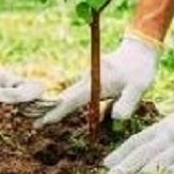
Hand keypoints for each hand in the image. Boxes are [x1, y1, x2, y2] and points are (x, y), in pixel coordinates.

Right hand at [35, 31, 160, 126]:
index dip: (56, 112)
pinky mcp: (93, 82)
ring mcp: (89, 80)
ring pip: (70, 96)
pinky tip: (59, 112)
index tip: (40, 121)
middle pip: (65, 97)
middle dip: (49, 110)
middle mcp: (88, 80)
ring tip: (40, 120)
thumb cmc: (140, 69)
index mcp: (96, 82)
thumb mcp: (139, 87)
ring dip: (57, 107)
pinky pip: (79, 95)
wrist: (140, 48)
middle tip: (32, 125)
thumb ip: (127, 103)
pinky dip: (69, 103)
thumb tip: (116, 119)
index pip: (72, 100)